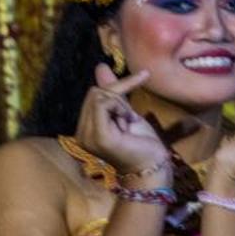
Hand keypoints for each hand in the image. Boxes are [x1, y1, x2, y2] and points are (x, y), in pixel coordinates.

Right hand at [75, 64, 171, 182]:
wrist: (153, 169)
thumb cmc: (143, 144)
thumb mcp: (127, 112)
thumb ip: (113, 93)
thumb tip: (100, 66)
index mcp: (86, 128)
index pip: (94, 94)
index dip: (117, 85)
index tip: (144, 75)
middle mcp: (81, 132)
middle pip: (96, 92)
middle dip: (119, 96)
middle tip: (130, 116)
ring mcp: (87, 136)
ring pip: (99, 96)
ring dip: (121, 104)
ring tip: (128, 122)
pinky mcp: (98, 136)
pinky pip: (103, 104)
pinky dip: (120, 107)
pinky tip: (128, 121)